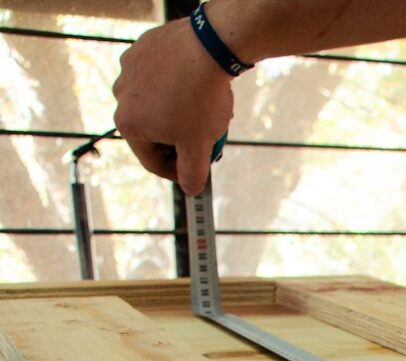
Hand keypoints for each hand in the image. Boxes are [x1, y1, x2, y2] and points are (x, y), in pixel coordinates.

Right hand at [113, 17, 233, 195]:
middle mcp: (121, 97)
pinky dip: (176, 86)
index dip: (179, 172)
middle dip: (181, 140)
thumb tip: (190, 190)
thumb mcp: (199, 146)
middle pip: (154, 132)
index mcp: (129, 125)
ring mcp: (129, 70)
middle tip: (206, 138)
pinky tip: (197, 85)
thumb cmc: (200, 101)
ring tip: (205, 110)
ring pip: (157, 104)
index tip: (198, 170)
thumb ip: (192, 174)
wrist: (207, 48)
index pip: (153, 162)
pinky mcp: (142, 49)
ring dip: (179, 113)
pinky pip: (160, 77)